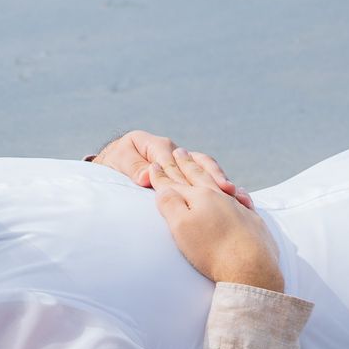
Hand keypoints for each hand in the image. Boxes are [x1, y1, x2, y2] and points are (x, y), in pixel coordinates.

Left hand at [91, 130, 253, 208]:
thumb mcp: (120, 162)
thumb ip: (133, 168)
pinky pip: (204, 182)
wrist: (115, 166)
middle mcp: (174, 154)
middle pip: (199, 161)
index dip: (186, 171)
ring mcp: (182, 166)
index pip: (174, 159)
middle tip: (226, 189)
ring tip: (233, 195)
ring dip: (218, 182)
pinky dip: (216, 190)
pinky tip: (230, 202)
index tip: (195, 184)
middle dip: (213, 174)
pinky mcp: (186, 178)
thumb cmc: (116, 164)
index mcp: (157, 146)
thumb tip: (146, 177)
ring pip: (205, 171)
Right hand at [150, 149, 282, 291]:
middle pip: (197, 177)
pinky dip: (234, 191)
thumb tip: (164, 188)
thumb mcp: (181, 228)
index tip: (152, 165)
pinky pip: (241, 198)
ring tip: (201, 163)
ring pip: (218, 183)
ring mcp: (237, 207)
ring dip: (207, 172)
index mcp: (199, 197)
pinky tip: (237, 191)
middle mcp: (218, 197)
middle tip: (178, 152)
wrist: (250, 268)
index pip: (174, 183)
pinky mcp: (251, 221)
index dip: (161, 175)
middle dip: (185, 165)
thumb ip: (170, 204)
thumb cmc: (211, 251)